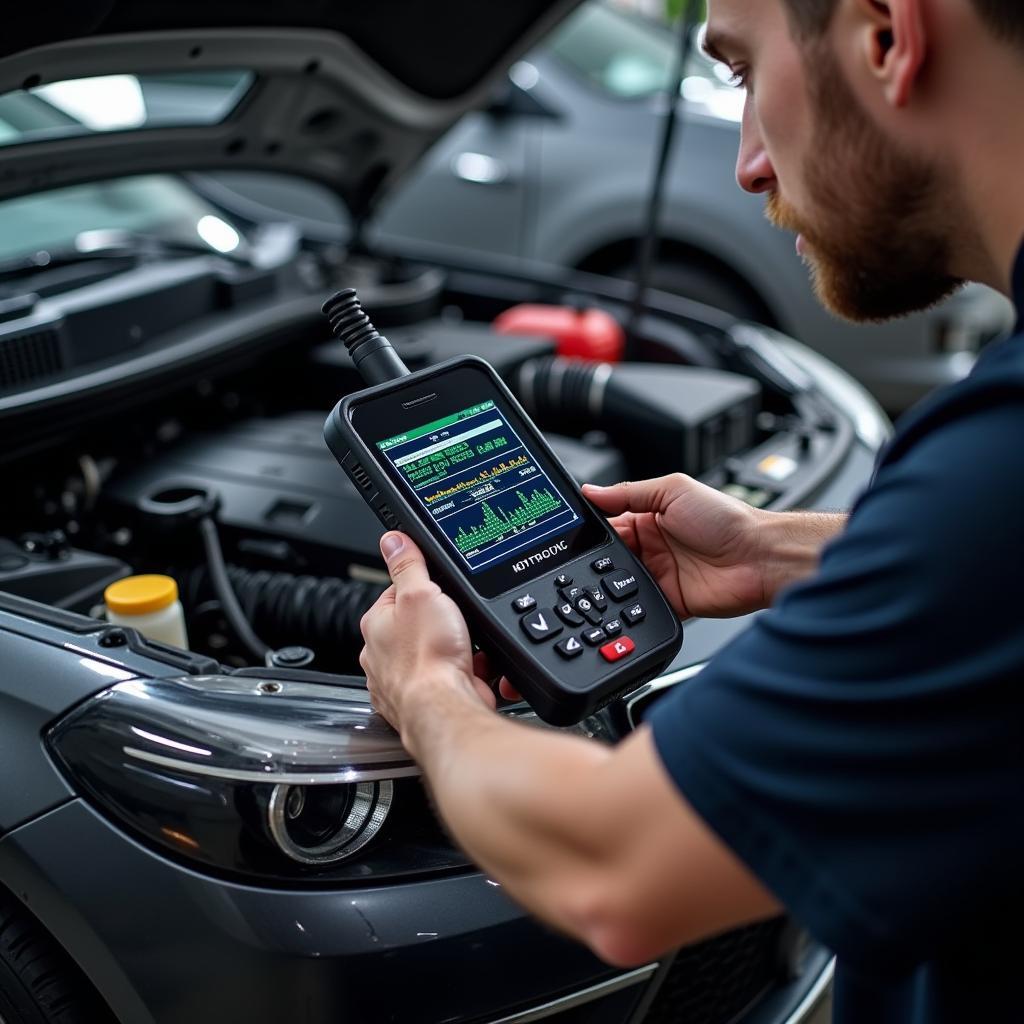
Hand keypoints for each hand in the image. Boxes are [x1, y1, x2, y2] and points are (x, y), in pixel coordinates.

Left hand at [359, 533, 496, 736]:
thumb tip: (393, 540)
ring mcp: (401, 683)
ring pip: (437, 655)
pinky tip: (474, 673)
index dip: (425, 589)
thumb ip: (408, 565)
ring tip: (469, 650)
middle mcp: (381, 656)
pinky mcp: (424, 704)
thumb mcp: (421, 593)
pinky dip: (465, 676)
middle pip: (420, 626)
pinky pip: (450, 681)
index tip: (442, 591)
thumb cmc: (429, 658)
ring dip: (457, 651)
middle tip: (462, 624)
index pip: (398, 594)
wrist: (446, 710)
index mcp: (376, 625)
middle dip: (445, 624)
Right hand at [584, 475, 769, 618]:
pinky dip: (631, 607)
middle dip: (598, 559)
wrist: (760, 557)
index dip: (593, 529)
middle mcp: (654, 548)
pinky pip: (641, 608)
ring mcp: (661, 576)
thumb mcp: (674, 490)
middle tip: (589, 559)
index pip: (611, 523)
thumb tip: (592, 491)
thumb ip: (630, 492)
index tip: (574, 533)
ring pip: (620, 585)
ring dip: (612, 583)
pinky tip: (626, 600)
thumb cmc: (728, 519)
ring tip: (607, 579)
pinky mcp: (670, 602)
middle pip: (611, 557)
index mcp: (651, 519)